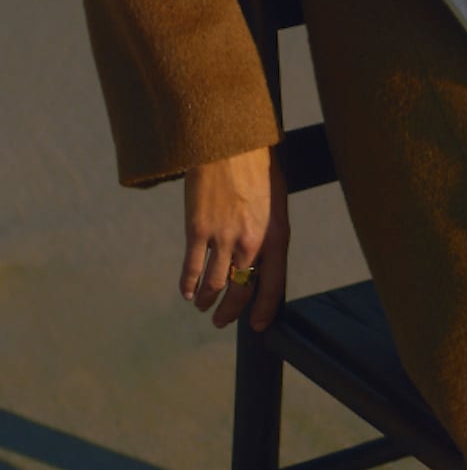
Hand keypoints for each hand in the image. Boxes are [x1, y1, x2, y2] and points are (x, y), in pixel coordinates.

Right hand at [180, 147, 288, 331]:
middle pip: (242, 290)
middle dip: (231, 311)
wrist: (230, 144)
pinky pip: (192, 268)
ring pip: (215, 284)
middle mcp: (252, 242)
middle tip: (221, 320)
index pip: (273, 285)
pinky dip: (187, 284)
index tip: (257, 326)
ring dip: (207, 299)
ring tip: (202, 304)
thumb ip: (269, 232)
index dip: (264, 310)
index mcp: (277, 235)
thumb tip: (260, 260)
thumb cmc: (257, 169)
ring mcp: (223, 238)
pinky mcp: (197, 230)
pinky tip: (186, 292)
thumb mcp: (276, 203)